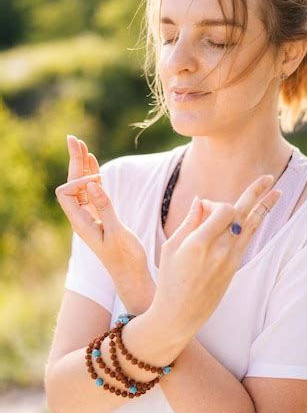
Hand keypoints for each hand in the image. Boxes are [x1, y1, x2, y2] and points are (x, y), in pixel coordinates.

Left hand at [55, 135, 154, 311]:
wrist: (132, 274)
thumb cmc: (126, 258)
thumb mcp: (117, 232)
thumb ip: (105, 207)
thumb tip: (91, 184)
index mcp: (82, 223)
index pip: (67, 192)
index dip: (79, 180)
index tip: (99, 182)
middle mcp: (83, 218)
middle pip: (72, 184)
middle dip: (73, 161)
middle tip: (74, 138)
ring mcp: (92, 216)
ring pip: (82, 186)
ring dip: (82, 165)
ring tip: (81, 144)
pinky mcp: (102, 216)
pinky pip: (93, 191)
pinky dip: (93, 175)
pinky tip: (93, 162)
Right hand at [152, 175, 280, 339]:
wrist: (179, 314)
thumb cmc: (169, 279)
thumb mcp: (171, 248)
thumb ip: (189, 222)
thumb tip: (201, 200)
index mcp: (199, 244)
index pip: (223, 210)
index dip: (215, 203)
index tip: (202, 207)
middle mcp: (219, 251)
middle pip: (242, 213)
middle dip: (256, 193)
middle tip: (269, 177)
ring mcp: (230, 260)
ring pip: (251, 226)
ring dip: (265, 207)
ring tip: (278, 191)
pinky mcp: (234, 267)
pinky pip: (248, 239)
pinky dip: (254, 223)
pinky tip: (263, 213)